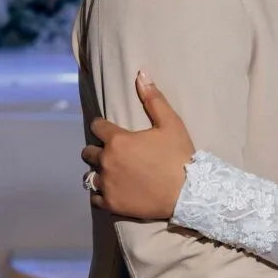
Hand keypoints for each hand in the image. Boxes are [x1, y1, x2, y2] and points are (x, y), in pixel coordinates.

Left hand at [82, 72, 195, 218]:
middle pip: (88, 152)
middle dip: (97, 150)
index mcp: (117, 140)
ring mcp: (107, 184)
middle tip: (112, 154)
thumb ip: (153, 99)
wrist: (189, 193)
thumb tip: (141, 74)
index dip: (102, 127)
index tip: (109, 130)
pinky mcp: (111, 204)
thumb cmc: (179, 156)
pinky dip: (101, 194)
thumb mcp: (171, 124)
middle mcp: (107, 161)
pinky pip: (95, 198)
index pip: (97, 127)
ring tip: (109, 173)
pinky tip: (111, 191)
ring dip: (97, 172)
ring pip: (89, 176)